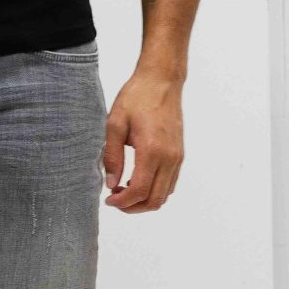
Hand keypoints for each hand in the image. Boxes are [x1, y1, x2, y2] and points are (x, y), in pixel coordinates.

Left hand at [103, 70, 183, 212]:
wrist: (161, 80)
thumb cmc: (136, 97)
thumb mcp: (115, 123)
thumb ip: (112, 156)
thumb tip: (111, 184)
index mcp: (152, 150)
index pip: (139, 190)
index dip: (123, 202)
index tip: (108, 200)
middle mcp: (169, 157)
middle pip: (155, 199)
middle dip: (133, 207)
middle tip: (115, 200)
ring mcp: (177, 157)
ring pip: (165, 195)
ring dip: (145, 200)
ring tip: (124, 190)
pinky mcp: (179, 154)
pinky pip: (170, 183)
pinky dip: (155, 190)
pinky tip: (138, 180)